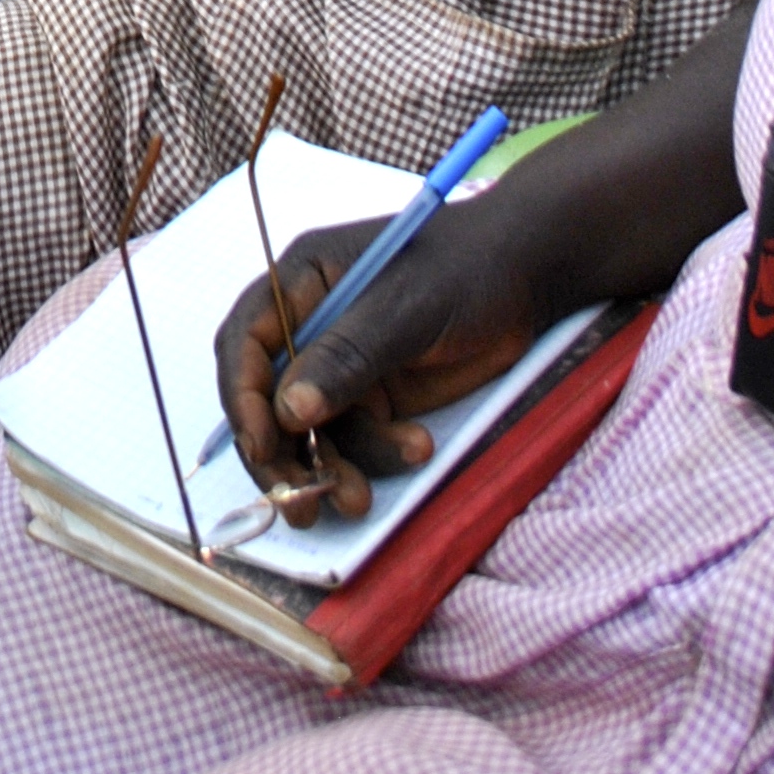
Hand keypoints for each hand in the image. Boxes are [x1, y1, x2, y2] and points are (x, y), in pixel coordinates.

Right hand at [211, 203, 551, 523]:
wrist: (530, 280)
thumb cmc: (465, 269)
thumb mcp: (406, 308)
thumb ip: (347, 356)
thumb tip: (289, 411)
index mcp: (301, 280)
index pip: (247, 341)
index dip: (243, 395)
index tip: (261, 446)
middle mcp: (311, 323)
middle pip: (268, 396)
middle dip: (280, 452)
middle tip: (300, 504)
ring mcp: (344, 363)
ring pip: (312, 429)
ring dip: (330, 467)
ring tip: (359, 501)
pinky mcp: (376, 394)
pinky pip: (357, 437)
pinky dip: (377, 454)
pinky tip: (420, 449)